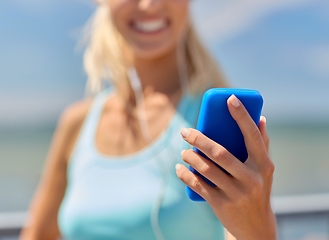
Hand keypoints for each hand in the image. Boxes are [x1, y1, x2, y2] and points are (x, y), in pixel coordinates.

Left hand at [176, 94, 276, 239]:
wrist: (255, 226)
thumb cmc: (257, 189)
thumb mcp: (264, 170)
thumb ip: (262, 144)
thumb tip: (261, 117)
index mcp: (264, 165)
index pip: (252, 136)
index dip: (241, 116)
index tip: (230, 98)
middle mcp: (252, 178)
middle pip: (220, 153)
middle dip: (199, 139)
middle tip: (185, 131)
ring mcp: (236, 193)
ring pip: (206, 169)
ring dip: (190, 157)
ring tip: (184, 152)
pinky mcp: (221, 204)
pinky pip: (198, 186)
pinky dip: (185, 175)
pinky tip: (180, 169)